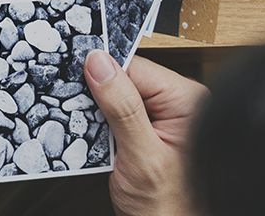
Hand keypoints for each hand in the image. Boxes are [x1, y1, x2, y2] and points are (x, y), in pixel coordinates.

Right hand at [84, 51, 209, 215]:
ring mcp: (162, 118)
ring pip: (116, 98)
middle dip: (101, 98)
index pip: (136, 67)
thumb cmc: (167, 206)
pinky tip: (102, 146)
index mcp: (187, 100)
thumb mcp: (141, 155)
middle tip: (89, 121)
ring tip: (100, 141)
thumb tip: (99, 63)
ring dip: (99, 116)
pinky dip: (102, 128)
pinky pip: (117, 116)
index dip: (104, 74)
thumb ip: (122, 107)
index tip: (77, 81)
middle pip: (125, 80)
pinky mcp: (146, 131)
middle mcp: (178, 104)